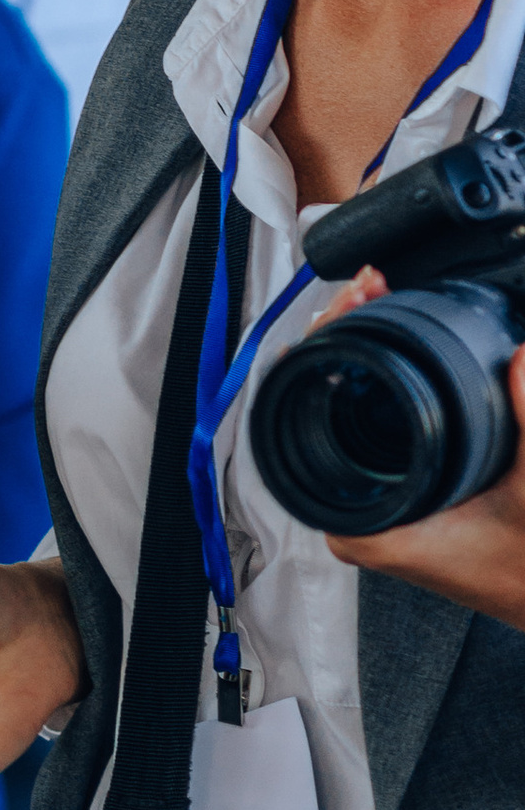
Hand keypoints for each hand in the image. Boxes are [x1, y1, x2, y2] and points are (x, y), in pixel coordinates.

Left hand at [320, 280, 524, 624]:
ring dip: (360, 351)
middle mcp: (350, 515)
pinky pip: (365, 424)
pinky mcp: (391, 494)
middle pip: (318, 403)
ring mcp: (368, 503)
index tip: (348, 305)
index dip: (324, 347)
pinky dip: (377, 379)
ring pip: (340, 411)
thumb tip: (522, 359)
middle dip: (344, 333)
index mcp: (360, 524)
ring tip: (376, 298)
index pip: (306, 418)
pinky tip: (391, 342)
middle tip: (370, 286)